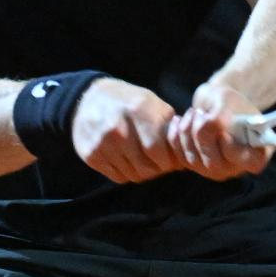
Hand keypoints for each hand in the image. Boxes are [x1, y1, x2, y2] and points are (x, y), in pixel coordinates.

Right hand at [71, 78, 185, 183]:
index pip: (158, 150)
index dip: (169, 160)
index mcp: (138, 110)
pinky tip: (128, 159)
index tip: (172, 159)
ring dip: (143, 172)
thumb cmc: (129, 103)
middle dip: (158, 169)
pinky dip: (127, 172)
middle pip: (146, 166)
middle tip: (161, 163)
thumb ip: (169, 126)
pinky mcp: (91, 155)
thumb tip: (185, 154)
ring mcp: (102, 143)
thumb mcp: (152, 103)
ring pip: (133, 174)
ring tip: (145, 160)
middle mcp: (118, 127)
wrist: (89, 100)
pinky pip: (118, 177)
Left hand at [167, 82, 272, 181]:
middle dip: (202, 136)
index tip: (224, 131)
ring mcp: (217, 170)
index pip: (251, 163)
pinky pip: (181, 157)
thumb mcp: (227, 99)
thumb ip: (222, 114)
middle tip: (201, 113)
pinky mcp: (198, 167)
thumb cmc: (227, 100)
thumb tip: (213, 125)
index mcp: (257, 151)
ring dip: (187, 132)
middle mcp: (237, 167)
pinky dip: (175, 136)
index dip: (235, 149)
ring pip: (194, 161)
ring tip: (193, 112)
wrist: (215, 103)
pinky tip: (178, 120)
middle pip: (215, 165)